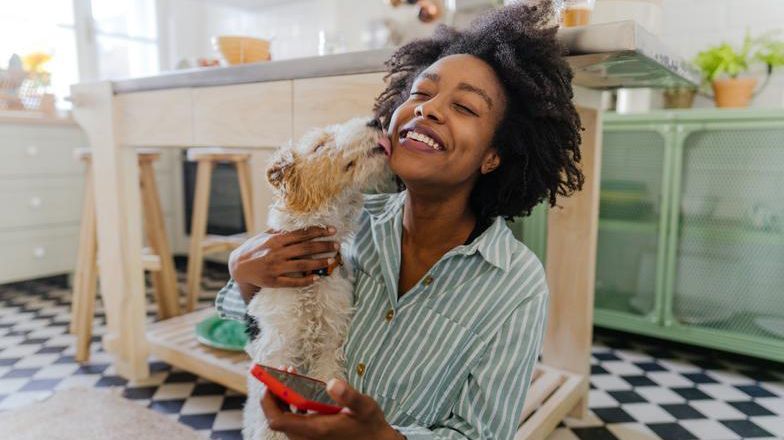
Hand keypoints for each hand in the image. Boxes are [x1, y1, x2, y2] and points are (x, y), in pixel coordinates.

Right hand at [228, 226, 339, 302]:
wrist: (238, 266)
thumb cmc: (254, 248)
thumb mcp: (265, 236)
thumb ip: (280, 230)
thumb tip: (294, 220)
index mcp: (276, 240)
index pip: (302, 234)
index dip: (318, 231)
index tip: (332, 230)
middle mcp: (277, 253)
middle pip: (306, 249)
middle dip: (323, 246)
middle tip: (337, 245)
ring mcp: (276, 268)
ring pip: (302, 265)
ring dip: (319, 263)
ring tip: (332, 260)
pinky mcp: (274, 281)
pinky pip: (293, 282)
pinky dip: (306, 280)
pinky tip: (317, 278)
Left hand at [261, 378, 402, 439]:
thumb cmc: (368, 425)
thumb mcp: (364, 407)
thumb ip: (349, 396)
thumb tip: (332, 383)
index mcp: (315, 430)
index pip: (278, 419)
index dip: (269, 400)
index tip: (271, 379)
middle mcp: (306, 437)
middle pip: (277, 417)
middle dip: (275, 392)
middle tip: (284, 369)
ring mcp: (307, 437)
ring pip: (284, 417)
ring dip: (283, 395)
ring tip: (291, 373)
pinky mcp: (311, 434)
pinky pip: (292, 419)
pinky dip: (291, 403)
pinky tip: (300, 388)